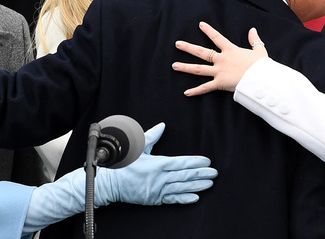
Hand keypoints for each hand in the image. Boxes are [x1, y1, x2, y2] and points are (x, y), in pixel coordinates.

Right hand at [95, 123, 216, 205]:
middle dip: (201, 174)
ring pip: (182, 188)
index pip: (181, 163)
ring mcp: (157, 190)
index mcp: (157, 164)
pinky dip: (185, 198)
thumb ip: (152, 136)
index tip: (206, 161)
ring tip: (209, 184)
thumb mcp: (137, 147)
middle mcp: (159, 178)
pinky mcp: (155, 199)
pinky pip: (173, 199)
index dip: (195, 162)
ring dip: (197, 186)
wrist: (110, 183)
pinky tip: (195, 197)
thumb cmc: (124, 164)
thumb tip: (162, 126)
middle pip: (185, 176)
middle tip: (214, 173)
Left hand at [172, 21, 267, 95]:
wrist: (261, 79)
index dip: (208, 30)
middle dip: (188, 47)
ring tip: (174, 65)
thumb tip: (253, 30)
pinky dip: (196, 91)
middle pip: (202, 52)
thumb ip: (254, 40)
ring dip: (186, 67)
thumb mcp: (259, 50)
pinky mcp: (220, 83)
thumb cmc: (261, 66)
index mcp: (230, 50)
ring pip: (199, 69)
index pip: (217, 38)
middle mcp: (222, 59)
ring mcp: (219, 71)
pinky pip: (206, 88)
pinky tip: (186, 92)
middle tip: (177, 44)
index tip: (200, 25)